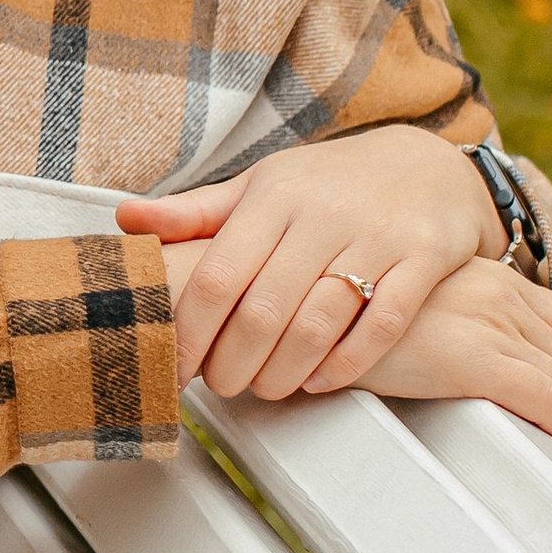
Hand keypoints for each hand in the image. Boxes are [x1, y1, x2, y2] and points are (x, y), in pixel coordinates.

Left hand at [123, 125, 502, 400]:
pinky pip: (383, 324)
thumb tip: (125, 219)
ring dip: (284, 372)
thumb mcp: (261, 187)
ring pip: (319, 323)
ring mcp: (378, 235)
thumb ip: (196, 213)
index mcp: (274, 196)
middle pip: (264, 309)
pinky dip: (346, 363)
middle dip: (234, 363)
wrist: (426, 164)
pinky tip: (319, 379)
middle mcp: (323, 213)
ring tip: (266, 388)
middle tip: (221, 386)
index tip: (175, 368)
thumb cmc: (327, 185)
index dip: (190, 333)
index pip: (217, 276)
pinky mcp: (425, 258)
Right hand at [349, 258, 551, 456]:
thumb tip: (473, 364)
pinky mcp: (476, 358)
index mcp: (492, 278)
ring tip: (545, 448)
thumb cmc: (348, 321)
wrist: (305, 316)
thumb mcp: (414, 303)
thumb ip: (455, 317)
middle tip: (542, 435)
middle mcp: (501, 294)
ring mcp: (490, 323)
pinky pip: (551, 402)